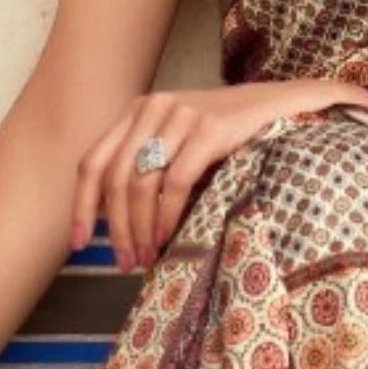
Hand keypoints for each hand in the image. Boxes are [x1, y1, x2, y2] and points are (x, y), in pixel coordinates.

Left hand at [71, 77, 367, 270]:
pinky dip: (165, 215)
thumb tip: (110, 219)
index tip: (79, 246)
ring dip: (139, 229)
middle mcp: (153, 106)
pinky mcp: (209, 128)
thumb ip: (148, 168)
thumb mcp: (182, 146)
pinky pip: (174, 181)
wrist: (288, 105)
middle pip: (115, 179)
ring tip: (146, 259)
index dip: (80, 206)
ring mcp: (181, 114)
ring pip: (140, 183)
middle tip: (125, 264)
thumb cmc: (232, 136)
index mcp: (139, 110)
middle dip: (116, 229)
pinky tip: (167, 239)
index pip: (93, 162)